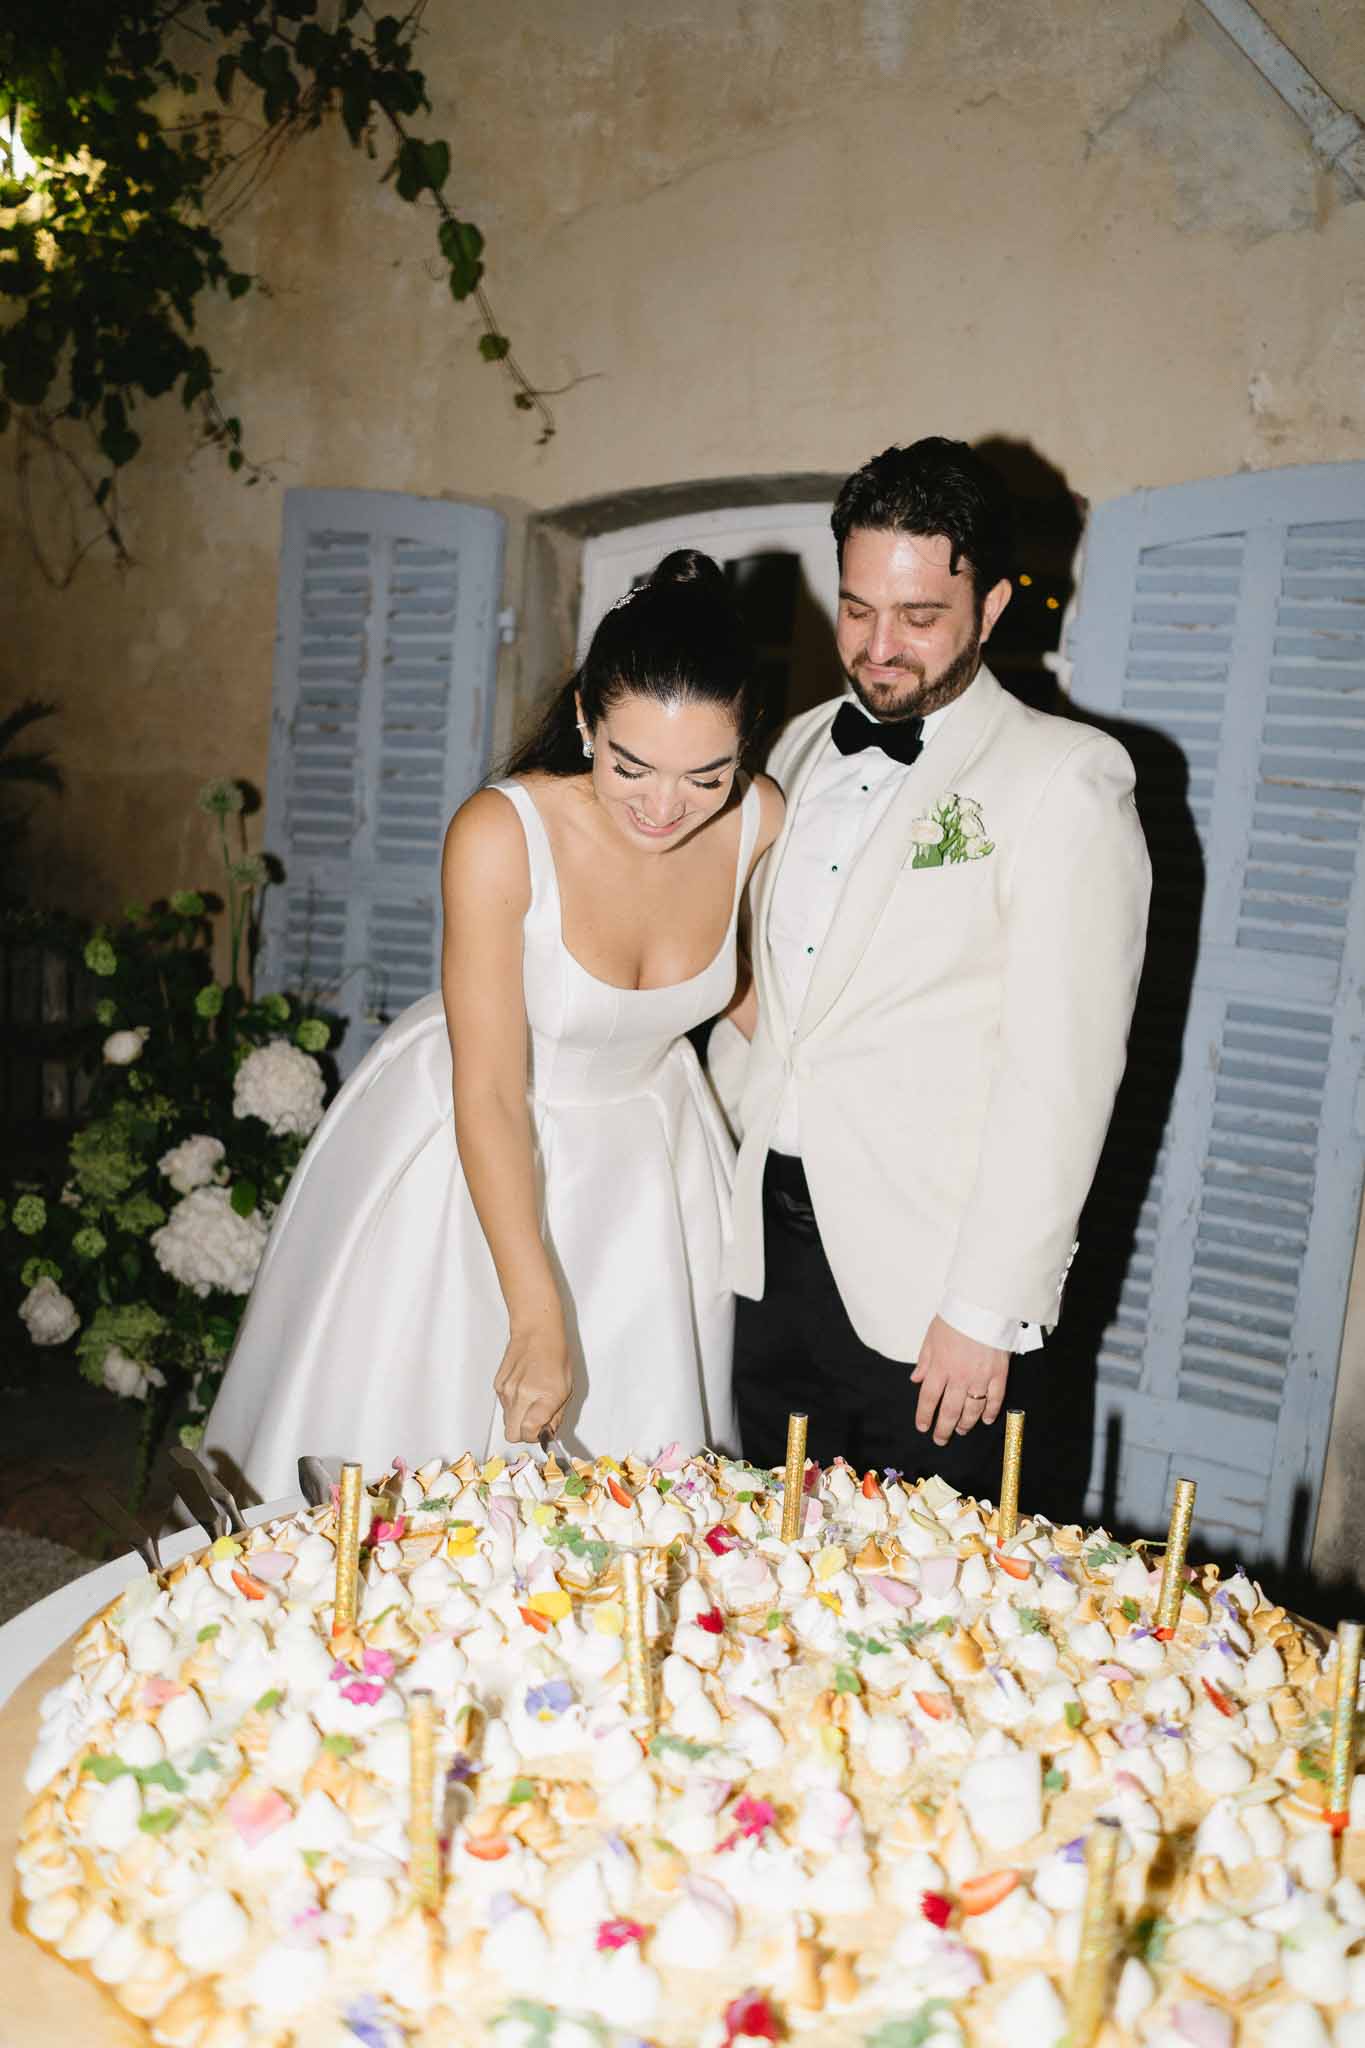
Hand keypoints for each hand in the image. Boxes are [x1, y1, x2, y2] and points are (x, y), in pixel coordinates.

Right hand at [494, 1313, 572, 1441]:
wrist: (537, 1333)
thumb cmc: (555, 1357)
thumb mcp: (567, 1389)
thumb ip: (556, 1416)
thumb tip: (547, 1433)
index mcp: (542, 1397)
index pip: (529, 1433)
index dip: (536, 1436)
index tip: (543, 1431)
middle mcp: (521, 1395)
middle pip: (512, 1435)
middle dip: (524, 1434)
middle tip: (535, 1424)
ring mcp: (506, 1391)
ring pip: (507, 1421)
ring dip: (518, 1418)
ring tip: (531, 1402)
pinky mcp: (498, 1385)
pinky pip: (504, 1406)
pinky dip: (513, 1405)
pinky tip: (523, 1390)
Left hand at [909, 1316, 1008, 1445]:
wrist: (983, 1306)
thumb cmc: (955, 1318)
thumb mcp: (931, 1337)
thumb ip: (924, 1360)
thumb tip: (915, 1379)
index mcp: (939, 1367)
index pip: (928, 1399)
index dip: (924, 1415)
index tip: (923, 1426)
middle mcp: (958, 1377)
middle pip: (949, 1411)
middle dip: (943, 1429)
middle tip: (940, 1439)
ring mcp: (980, 1377)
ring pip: (972, 1409)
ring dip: (965, 1423)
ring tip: (961, 1430)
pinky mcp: (998, 1374)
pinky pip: (995, 1399)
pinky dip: (991, 1412)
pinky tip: (987, 1420)